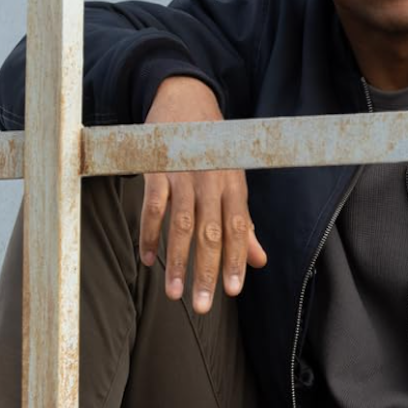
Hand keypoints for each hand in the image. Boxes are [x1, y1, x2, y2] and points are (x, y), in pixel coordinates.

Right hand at [139, 76, 266, 312]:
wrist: (186, 101)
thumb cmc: (213, 151)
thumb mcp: (234, 182)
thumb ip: (244, 224)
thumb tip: (259, 260)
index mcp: (234, 186)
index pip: (237, 230)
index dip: (236, 260)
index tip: (233, 291)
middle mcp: (211, 182)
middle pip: (209, 233)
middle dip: (207, 272)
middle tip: (203, 306)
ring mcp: (183, 176)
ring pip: (180, 226)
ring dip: (176, 261)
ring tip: (173, 293)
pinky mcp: (156, 170)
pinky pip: (152, 208)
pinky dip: (149, 235)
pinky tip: (148, 260)